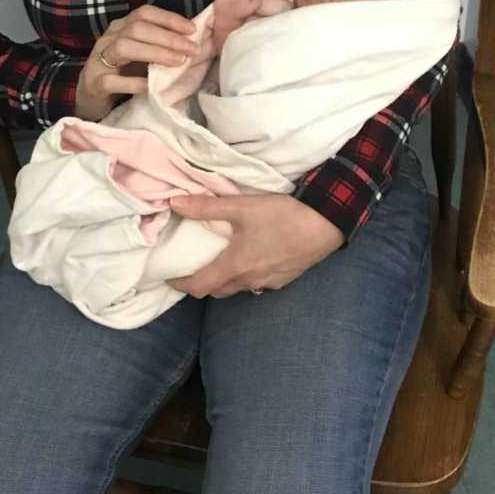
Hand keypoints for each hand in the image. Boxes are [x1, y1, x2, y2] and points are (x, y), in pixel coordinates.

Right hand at [75, 4, 197, 120]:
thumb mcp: (141, 54)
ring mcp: (98, 61)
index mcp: (121, 28)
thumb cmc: (122, 73)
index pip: (144, 14)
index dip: (169, 19)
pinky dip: (133, 83)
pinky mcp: (94, 83)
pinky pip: (112, 81)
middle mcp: (108, 39)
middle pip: (137, 28)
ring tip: (178, 62)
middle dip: (168, 37)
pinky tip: (150, 86)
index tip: (192, 30)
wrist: (91, 96)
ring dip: (154, 53)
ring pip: (123, 47)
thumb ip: (159, 45)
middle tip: (192, 50)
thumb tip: (191, 40)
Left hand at [168, 193, 343, 297]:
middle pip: (217, 291)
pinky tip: (253, 260)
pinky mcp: (285, 279)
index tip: (169, 277)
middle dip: (202, 283)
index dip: (180, 284)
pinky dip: (248, 277)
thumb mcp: (241, 207)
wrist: (325, 224)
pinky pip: (258, 284)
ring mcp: (269, 283)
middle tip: (194, 268)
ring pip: (239, 288)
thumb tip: (174, 203)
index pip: (198, 286)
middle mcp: (249, 281)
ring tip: (221, 262)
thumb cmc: (282, 216)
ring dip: (226, 280)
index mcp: (234, 266)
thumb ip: (206, 207)